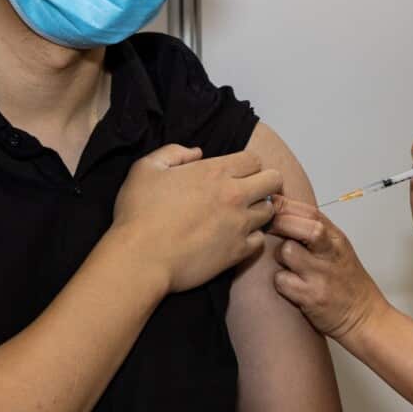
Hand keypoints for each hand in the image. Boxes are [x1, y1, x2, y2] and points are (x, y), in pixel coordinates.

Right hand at [113, 145, 281, 292]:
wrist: (140, 258)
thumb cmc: (138, 213)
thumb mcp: (146, 168)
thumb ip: (173, 153)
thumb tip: (197, 152)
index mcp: (215, 172)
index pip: (255, 159)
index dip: (247, 165)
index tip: (236, 173)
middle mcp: (234, 195)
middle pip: (274, 180)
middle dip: (266, 182)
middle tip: (249, 191)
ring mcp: (239, 225)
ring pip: (270, 211)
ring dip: (258, 210)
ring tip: (240, 215)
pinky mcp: (237, 252)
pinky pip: (260, 240)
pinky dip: (252, 238)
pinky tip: (235, 237)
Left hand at [269, 196, 389, 339]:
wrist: (365, 317)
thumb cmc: (348, 283)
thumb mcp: (338, 249)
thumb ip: (315, 231)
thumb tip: (281, 211)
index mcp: (336, 238)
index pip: (309, 211)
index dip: (285, 205)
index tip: (270, 206)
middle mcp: (330, 253)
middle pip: (301, 226)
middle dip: (279, 223)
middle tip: (268, 229)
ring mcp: (321, 275)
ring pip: (287, 251)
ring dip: (278, 256)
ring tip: (285, 264)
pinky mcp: (311, 296)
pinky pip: (281, 280)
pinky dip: (280, 282)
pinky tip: (289, 286)